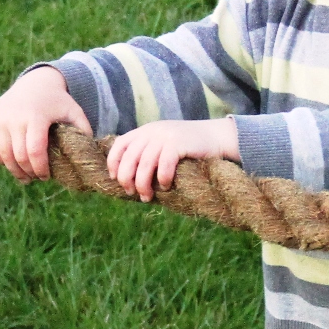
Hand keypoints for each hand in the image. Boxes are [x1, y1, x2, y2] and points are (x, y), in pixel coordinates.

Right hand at [0, 64, 89, 181]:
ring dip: (14, 170)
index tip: (46, 177)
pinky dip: (1, 159)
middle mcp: (15, 117)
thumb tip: (87, 154)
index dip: (40, 169)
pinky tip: (12, 164)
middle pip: (19, 156)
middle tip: (36, 178)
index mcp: (37, 116)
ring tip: (24, 177)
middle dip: (28, 172)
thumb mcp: (74, 112)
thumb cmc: (58, 102)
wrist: (35, 82)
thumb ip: (83, 131)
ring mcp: (1, 118)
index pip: (35, 151)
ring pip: (3, 154)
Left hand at [102, 117, 240, 201]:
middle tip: (132, 193)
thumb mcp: (162, 144)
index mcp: (145, 131)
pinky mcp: (178, 143)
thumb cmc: (187, 148)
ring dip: (143, 184)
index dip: (114, 163)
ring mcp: (165, 136)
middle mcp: (152, 131)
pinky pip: (164, 164)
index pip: (120, 144)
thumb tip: (128, 180)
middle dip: (127, 178)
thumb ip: (147, 153)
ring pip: (145, 164)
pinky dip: (162, 178)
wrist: (215, 136)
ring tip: (147, 197)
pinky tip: (165, 186)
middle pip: (130, 157)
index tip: (115, 179)